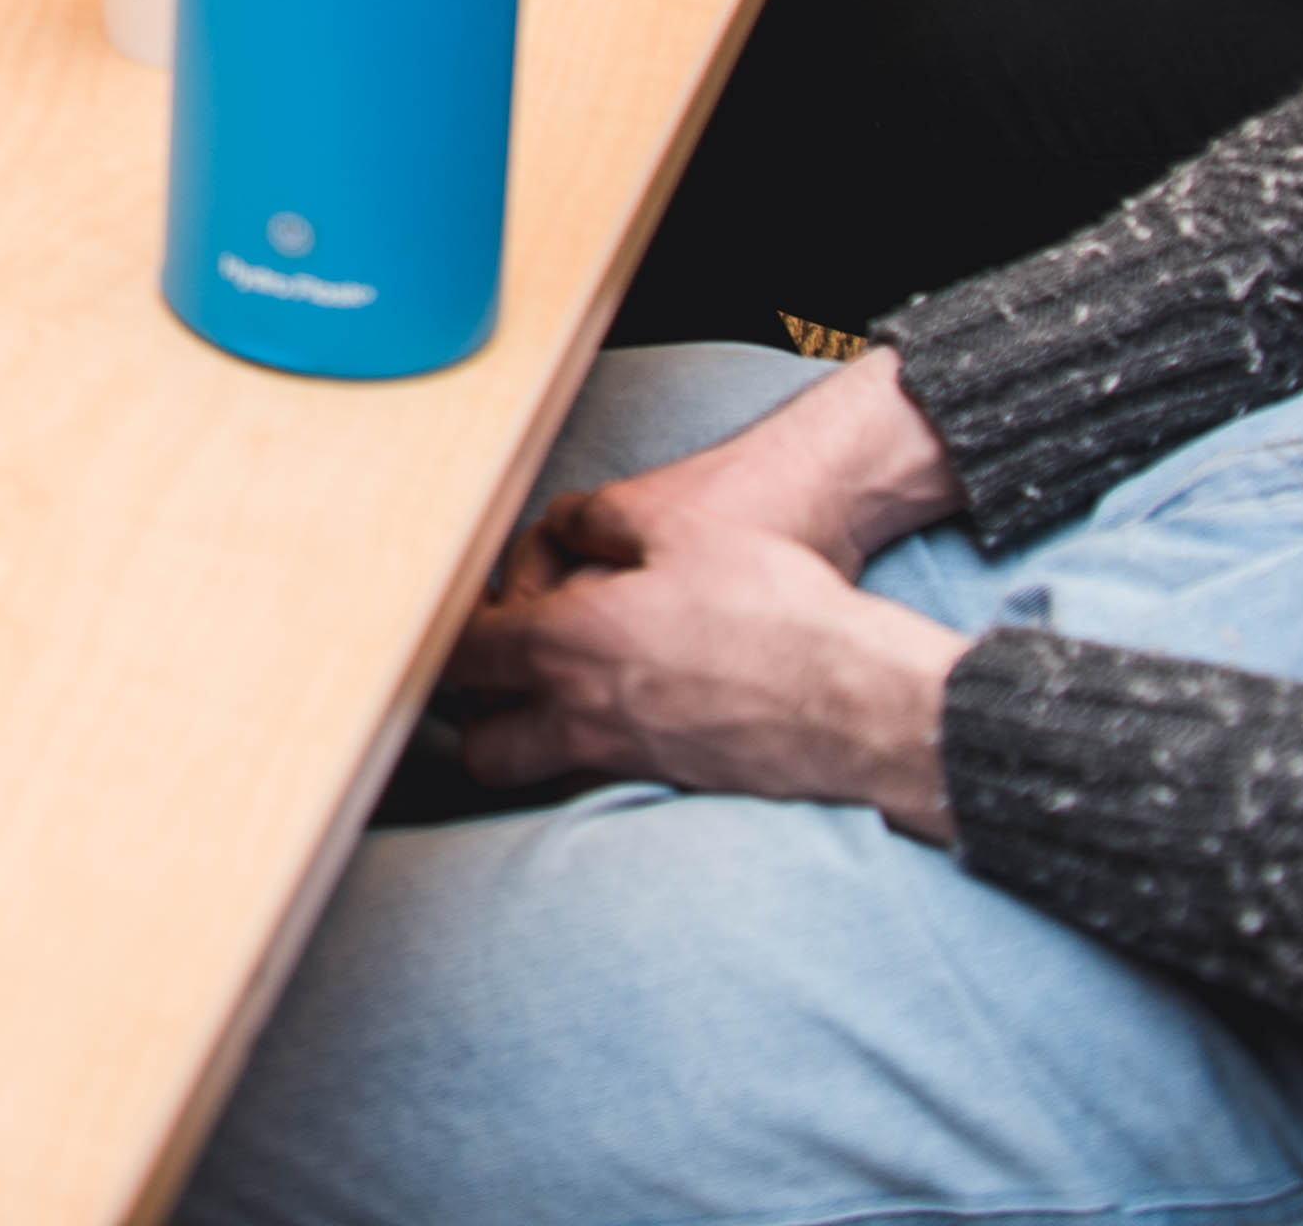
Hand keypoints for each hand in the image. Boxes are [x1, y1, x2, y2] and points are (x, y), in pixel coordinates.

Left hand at [448, 487, 968, 831]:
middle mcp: (582, 715)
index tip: (444, 624)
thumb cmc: (774, 605)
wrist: (860, 700)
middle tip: (494, 678)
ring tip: (552, 699)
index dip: (442, 639)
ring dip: (527, 744)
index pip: (461, 655)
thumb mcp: (679, 524)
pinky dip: (590, 757)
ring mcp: (624, 760)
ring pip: (535, 774)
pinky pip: (598, 779)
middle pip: (481, 746)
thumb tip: (564, 525)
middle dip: (474, 719)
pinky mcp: (669, 785)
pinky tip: (627, 714)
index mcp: (568, 644)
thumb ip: (600, 518)